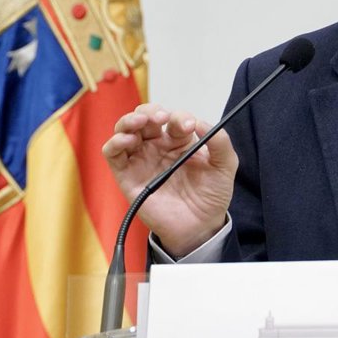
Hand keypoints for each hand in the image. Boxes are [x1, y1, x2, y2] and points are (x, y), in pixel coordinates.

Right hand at [101, 103, 237, 256]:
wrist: (199, 227)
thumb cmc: (210, 197)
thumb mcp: (225, 166)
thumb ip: (220, 142)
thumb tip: (202, 122)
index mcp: (179, 141)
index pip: (173, 118)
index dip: (179, 117)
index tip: (189, 126)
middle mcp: (157, 146)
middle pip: (145, 117)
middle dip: (151, 111)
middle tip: (162, 118)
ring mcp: (141, 159)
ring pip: (125, 129)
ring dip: (129, 120)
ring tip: (140, 121)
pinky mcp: (126, 175)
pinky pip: (112, 154)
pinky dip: (115, 142)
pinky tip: (127, 140)